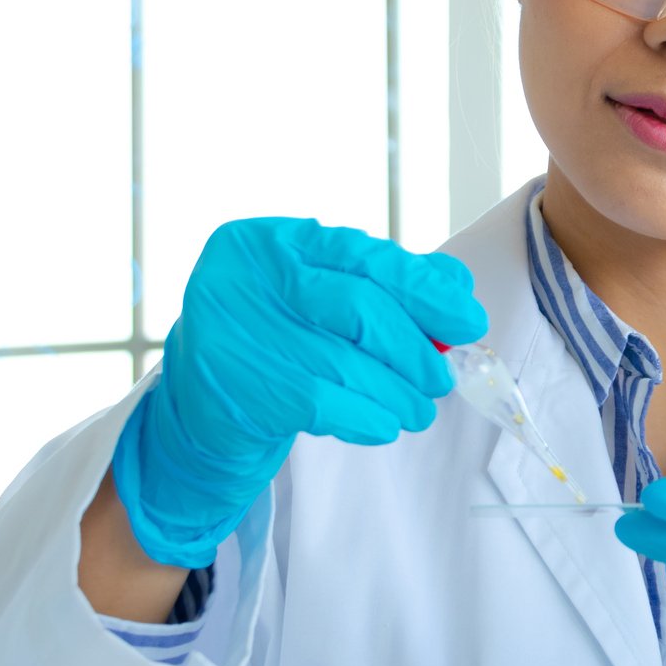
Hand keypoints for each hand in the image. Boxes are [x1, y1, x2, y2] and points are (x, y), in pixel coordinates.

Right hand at [112, 218, 486, 565]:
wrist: (196, 410)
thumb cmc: (274, 344)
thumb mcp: (319, 299)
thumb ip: (383, 284)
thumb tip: (457, 286)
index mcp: (268, 240)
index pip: (363, 256)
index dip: (425, 288)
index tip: (469, 317)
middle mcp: (244, 276)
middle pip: (360, 307)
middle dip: (415, 347)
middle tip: (442, 376)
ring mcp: (235, 331)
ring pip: (347, 362)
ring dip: (399, 392)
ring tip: (420, 409)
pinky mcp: (238, 386)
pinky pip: (325, 404)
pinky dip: (367, 416)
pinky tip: (384, 424)